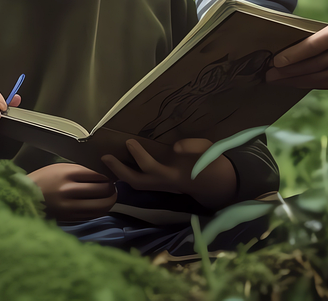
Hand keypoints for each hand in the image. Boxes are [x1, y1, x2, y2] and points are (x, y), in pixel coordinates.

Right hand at [28, 163, 117, 220]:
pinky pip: (92, 215)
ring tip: (111, 196)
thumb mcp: (60, 168)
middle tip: (113, 186)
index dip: (107, 176)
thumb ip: (80, 171)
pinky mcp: (70, 218)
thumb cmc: (44, 179)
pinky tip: (102, 205)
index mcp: (67, 174)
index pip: (97, 175)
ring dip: (110, 200)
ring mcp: (70, 206)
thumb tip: (102, 175)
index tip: (110, 176)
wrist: (26, 197)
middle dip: (111, 188)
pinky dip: (101, 210)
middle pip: (101, 190)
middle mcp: (69, 190)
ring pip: (100, 205)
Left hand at [101, 138, 237, 210]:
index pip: (153, 169)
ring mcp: (164, 186)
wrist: (222, 182)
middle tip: (105, 157)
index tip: (129, 142)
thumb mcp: (209, 150)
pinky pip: (143, 181)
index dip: (139, 157)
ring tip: (108, 161)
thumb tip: (175, 147)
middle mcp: (167, 184)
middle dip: (121, 170)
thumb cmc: (214, 164)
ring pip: (139, 184)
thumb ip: (193, 147)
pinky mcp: (163, 184)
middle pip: (138, 182)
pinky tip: (121, 165)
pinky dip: (130, 174)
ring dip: (122, 174)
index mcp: (177, 176)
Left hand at [264, 0, 327, 89]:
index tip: (277, 59)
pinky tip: (301, 82)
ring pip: (325, 78)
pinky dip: (317, 84)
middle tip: (268, 74)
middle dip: (290, 72)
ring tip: (279, 81)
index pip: (319, 44)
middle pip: (318, 65)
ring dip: (300, 81)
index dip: (296, 54)